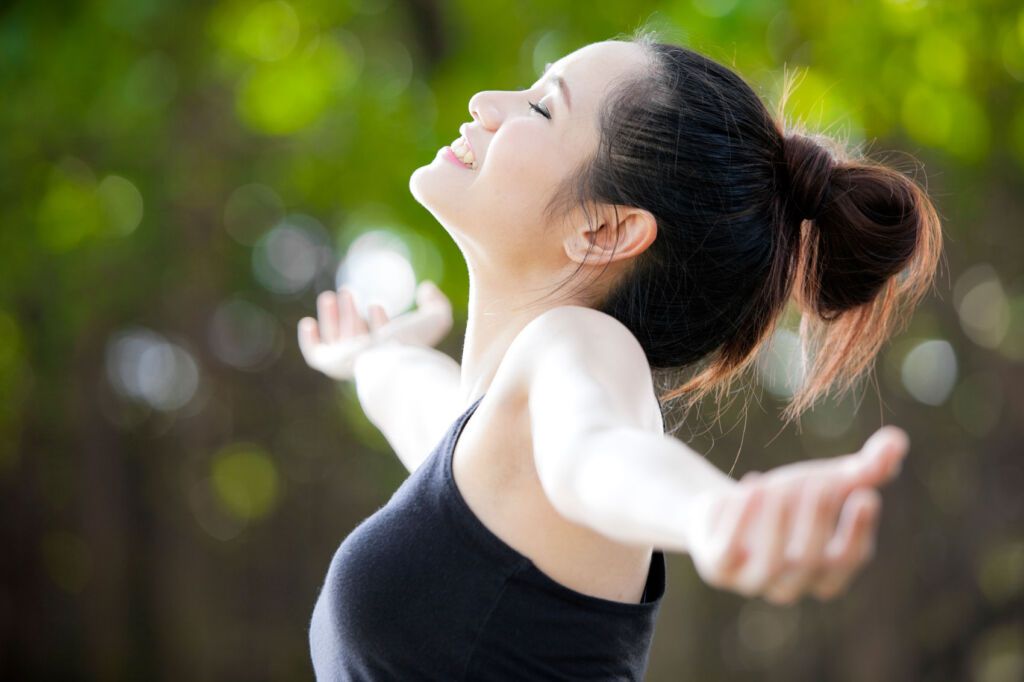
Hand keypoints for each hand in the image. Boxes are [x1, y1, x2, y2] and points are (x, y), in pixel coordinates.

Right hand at [297, 280, 453, 380]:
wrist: (393, 365)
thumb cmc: (415, 345)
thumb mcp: (435, 319)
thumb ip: (437, 302)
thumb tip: (426, 288)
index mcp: (394, 353)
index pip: (383, 339)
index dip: (379, 321)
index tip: (377, 304)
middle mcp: (372, 358)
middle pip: (357, 338)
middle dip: (351, 315)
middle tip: (346, 291)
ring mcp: (351, 362)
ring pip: (338, 341)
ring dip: (332, 318)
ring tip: (329, 296)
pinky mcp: (332, 364)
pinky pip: (316, 355)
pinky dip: (309, 340)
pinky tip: (308, 323)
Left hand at [683, 425, 908, 604]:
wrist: (722, 511)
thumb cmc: (784, 503)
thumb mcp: (824, 483)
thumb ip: (864, 470)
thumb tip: (898, 439)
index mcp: (825, 572)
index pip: (850, 560)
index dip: (859, 530)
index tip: (866, 494)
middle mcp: (792, 585)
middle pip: (811, 560)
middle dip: (817, 519)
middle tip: (817, 482)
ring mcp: (752, 581)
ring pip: (772, 562)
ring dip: (778, 522)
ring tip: (778, 484)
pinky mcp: (719, 568)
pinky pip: (728, 553)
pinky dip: (740, 521)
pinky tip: (753, 483)